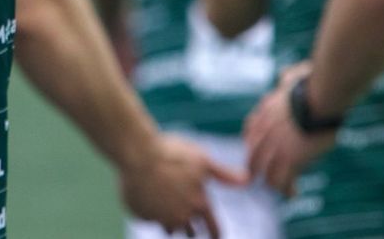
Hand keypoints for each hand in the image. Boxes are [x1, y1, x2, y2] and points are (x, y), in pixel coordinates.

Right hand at [118, 133, 247, 237]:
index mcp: (199, 205)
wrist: (136, 153)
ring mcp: (159, 218)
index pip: (214, 229)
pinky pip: (148, 217)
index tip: (215, 236)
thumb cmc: (170, 153)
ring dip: (169, 219)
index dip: (216, 233)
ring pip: (168, 226)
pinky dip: (149, 210)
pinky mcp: (141, 215)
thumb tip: (247, 181)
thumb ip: (223, 174)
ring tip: (165, 201)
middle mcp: (181, 216)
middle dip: (190, 225)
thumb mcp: (201, 159)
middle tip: (184, 211)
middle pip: (190, 231)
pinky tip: (145, 192)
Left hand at [242, 63, 335, 196]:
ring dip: (273, 183)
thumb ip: (286, 79)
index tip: (261, 154)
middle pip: (253, 157)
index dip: (255, 147)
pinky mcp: (290, 159)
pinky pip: (283, 181)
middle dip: (258, 169)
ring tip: (282, 189)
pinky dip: (287, 189)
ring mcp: (276, 147)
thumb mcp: (293, 77)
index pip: (250, 134)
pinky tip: (293, 193)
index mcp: (264, 113)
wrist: (320, 96)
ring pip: (266, 173)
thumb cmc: (313, 85)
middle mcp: (265, 132)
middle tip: (266, 178)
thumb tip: (284, 76)